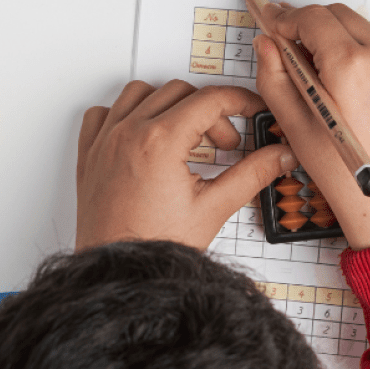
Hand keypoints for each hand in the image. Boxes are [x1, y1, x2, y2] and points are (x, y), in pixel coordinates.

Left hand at [76, 80, 296, 250]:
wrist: (120, 275)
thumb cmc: (156, 247)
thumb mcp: (214, 208)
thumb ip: (252, 175)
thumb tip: (280, 156)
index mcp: (160, 142)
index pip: (210, 100)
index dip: (240, 101)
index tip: (252, 110)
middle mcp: (129, 134)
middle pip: (180, 93)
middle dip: (210, 112)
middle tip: (225, 144)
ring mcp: (105, 142)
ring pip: (140, 93)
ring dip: (168, 105)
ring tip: (186, 135)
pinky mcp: (89, 155)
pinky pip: (103, 113)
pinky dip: (127, 114)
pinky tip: (144, 136)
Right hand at [252, 0, 369, 249]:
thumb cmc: (349, 176)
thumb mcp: (296, 125)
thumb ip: (275, 76)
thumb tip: (267, 45)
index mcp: (352, 65)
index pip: (310, 17)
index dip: (281, 16)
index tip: (264, 14)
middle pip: (336, 15)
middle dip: (306, 23)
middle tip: (282, 44)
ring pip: (359, 28)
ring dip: (332, 36)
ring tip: (311, 68)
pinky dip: (355, 50)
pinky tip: (340, 80)